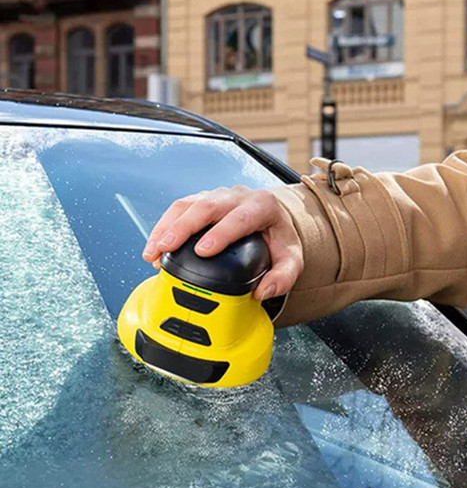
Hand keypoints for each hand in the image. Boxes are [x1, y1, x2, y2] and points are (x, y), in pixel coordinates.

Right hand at [141, 185, 303, 300]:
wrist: (274, 221)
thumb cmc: (280, 239)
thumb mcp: (291, 259)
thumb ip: (283, 277)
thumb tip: (263, 292)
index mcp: (263, 206)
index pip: (240, 217)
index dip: (221, 233)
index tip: (204, 251)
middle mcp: (238, 196)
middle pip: (207, 206)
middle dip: (183, 228)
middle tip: (165, 249)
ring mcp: (218, 195)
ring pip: (188, 205)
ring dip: (166, 227)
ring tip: (152, 252)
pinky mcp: (203, 199)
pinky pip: (180, 208)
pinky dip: (163, 226)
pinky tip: (154, 247)